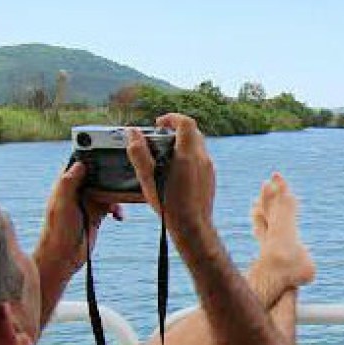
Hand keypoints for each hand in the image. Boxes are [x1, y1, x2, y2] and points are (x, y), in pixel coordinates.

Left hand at [35, 160, 122, 273]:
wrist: (62, 258)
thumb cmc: (57, 232)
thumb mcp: (62, 205)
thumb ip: (68, 183)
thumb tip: (80, 163)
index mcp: (66, 186)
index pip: (78, 164)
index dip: (90, 155)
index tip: (106, 147)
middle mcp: (76, 192)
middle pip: (97, 175)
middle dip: (109, 174)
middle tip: (124, 172)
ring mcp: (87, 204)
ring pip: (106, 190)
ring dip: (116, 194)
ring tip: (123, 200)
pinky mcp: (95, 215)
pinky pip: (111, 206)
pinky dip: (118, 209)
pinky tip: (120, 217)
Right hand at [128, 113, 214, 237]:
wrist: (192, 226)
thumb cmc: (169, 204)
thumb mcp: (147, 177)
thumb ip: (139, 152)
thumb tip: (133, 133)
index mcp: (188, 154)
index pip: (186, 123)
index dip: (171, 118)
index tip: (158, 124)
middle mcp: (202, 158)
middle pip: (192, 133)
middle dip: (175, 130)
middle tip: (159, 138)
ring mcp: (209, 169)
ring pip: (197, 146)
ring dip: (181, 144)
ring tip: (164, 156)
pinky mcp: (210, 179)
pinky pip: (200, 160)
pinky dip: (188, 157)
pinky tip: (174, 172)